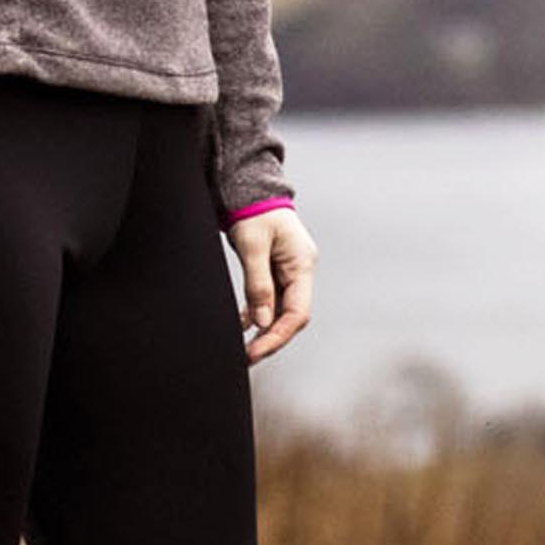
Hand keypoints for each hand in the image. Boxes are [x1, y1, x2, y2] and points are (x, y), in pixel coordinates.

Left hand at [230, 205, 314, 362]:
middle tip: (247, 356)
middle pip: (291, 315)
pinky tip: (242, 323)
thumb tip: (263, 322)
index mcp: (302, 264)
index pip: (297, 312)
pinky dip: (258, 313)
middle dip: (271, 338)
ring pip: (281, 310)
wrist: (249, 188)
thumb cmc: (253, 210)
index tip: (255, 350)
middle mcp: (300, 270)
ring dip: (264, 329)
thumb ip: (258, 285)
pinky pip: (271, 299)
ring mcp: (289, 270)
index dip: (277, 335)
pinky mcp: (275, 269)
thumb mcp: (252, 247)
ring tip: (244, 347)